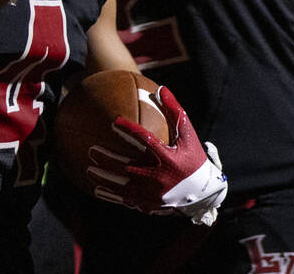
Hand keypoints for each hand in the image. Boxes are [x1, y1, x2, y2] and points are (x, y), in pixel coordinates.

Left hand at [85, 86, 227, 224]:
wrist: (204, 192)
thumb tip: (162, 89)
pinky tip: (97, 189)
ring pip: (124, 187)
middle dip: (108, 159)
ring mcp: (155, 194)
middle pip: (129, 168)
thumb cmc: (193, 158)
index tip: (114, 121)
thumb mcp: (188, 135)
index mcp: (169, 159)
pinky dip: (112, 196)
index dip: (130, 130)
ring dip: (105, 179)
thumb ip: (175, 112)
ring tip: (89, 169)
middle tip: (92, 150)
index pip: (146, 141)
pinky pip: (128, 200)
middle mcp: (161, 178)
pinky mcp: (151, 205)